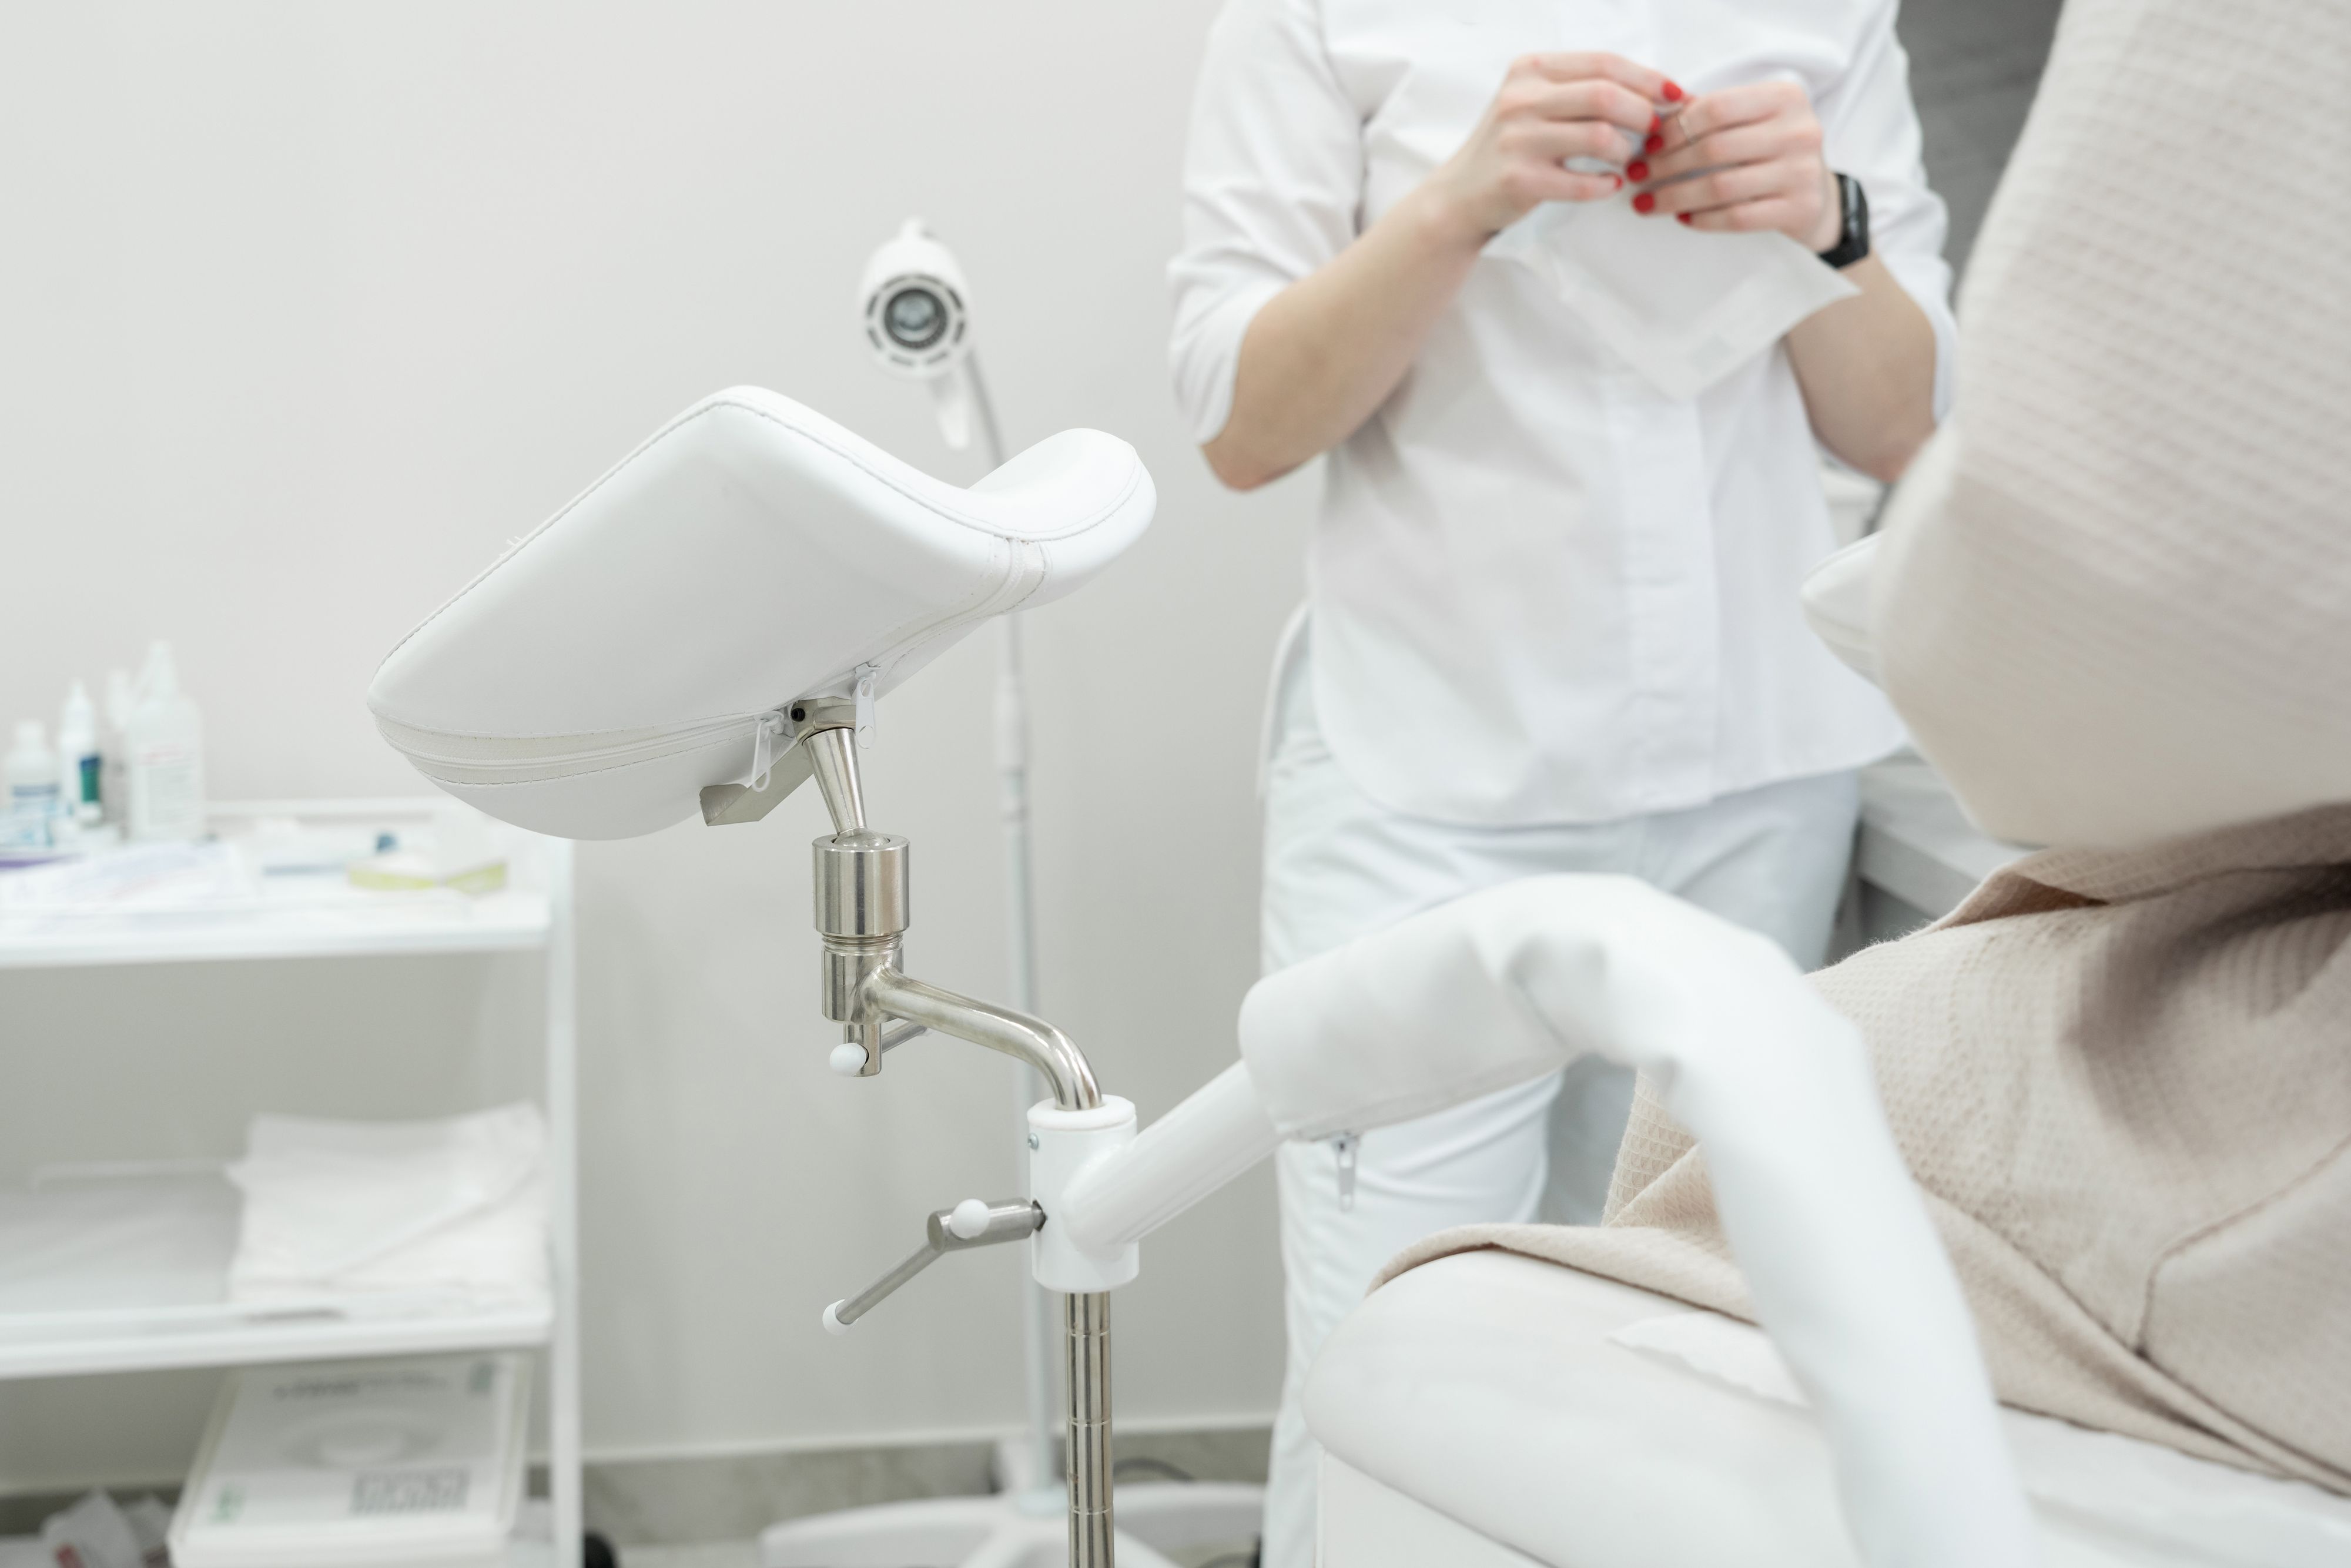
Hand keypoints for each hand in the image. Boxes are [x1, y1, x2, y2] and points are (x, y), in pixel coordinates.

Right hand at [1422, 53, 1679, 245]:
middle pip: (1606, 95)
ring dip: (1626, 151)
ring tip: (1627, 161)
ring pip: (1599, 136)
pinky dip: (1605, 185)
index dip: (1647, 78)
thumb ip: (1578, 89)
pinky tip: (1608, 185)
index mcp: (1529, 70)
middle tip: (1657, 133)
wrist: (1458, 196)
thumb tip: (1651, 90)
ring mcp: (1517, 140)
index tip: (1674, 95)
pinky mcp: (1519, 180)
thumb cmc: (1509, 148)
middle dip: (1644, 114)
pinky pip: (1583, 181)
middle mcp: (1520, 99)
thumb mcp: (1532, 102)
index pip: (1603, 63)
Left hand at [1623, 80, 1840, 248]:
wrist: (1817, 195)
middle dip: (1666, 165)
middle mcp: (1799, 130)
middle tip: (1637, 176)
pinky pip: (1737, 217)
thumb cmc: (1772, 151)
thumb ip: (1713, 114)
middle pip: (1714, 149)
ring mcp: (1802, 171)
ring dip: (1674, 196)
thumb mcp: (1754, 120)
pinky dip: (1702, 219)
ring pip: (1722, 187)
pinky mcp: (1799, 208)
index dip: (1674, 128)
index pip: (1716, 109)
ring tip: (1645, 203)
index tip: (1647, 144)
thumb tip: (1654, 119)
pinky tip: (1681, 218)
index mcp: (1784, 97)